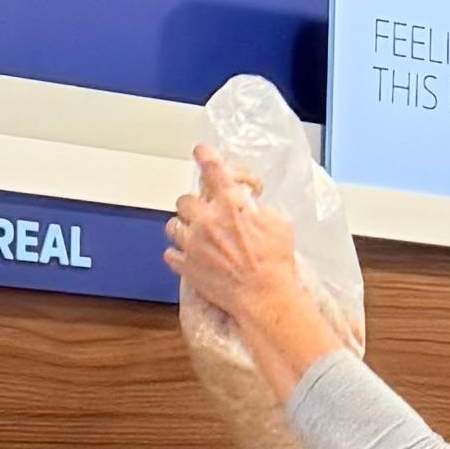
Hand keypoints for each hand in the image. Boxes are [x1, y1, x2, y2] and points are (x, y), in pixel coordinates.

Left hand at [167, 146, 341, 396]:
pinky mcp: (186, 266)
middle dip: (194, 205)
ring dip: (183, 228)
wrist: (264, 296)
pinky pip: (170, 254)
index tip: (201, 151)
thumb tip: (250, 206)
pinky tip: (192, 257)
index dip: (205, 155)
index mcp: (230, 205)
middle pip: (184, 199)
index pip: (212, 168)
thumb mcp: (279, 223)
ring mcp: (193, 244)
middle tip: (204, 213)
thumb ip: (259, 208)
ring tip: (196, 236)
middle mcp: (206, 220)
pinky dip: (179, 254)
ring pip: (172, 225)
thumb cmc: (275, 262)